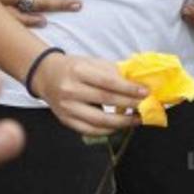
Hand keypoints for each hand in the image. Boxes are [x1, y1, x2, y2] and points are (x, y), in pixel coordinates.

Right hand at [29, 53, 146, 136]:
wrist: (46, 75)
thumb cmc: (74, 67)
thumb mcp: (92, 62)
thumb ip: (113, 72)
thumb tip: (137, 83)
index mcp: (78, 71)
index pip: (108, 82)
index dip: (129, 89)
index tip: (145, 92)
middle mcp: (70, 90)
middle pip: (106, 100)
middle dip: (130, 104)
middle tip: (146, 106)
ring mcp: (66, 108)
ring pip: (99, 120)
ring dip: (122, 122)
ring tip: (137, 119)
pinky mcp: (65, 121)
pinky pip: (90, 130)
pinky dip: (107, 130)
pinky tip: (120, 126)